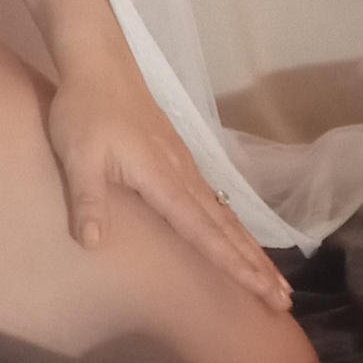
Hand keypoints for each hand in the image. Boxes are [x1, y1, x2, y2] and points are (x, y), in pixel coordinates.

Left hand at [44, 67, 294, 310]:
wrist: (99, 62)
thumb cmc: (84, 111)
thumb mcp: (77, 157)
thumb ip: (87, 200)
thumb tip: (92, 244)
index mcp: (163, 179)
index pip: (204, 231)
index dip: (232, 263)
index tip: (262, 291)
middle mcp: (183, 175)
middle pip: (226, 227)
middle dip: (255, 265)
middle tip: (284, 300)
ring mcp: (183, 163)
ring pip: (223, 213)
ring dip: (248, 247)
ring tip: (272, 277)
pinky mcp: (176, 155)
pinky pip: (212, 198)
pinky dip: (230, 223)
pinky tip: (234, 232)